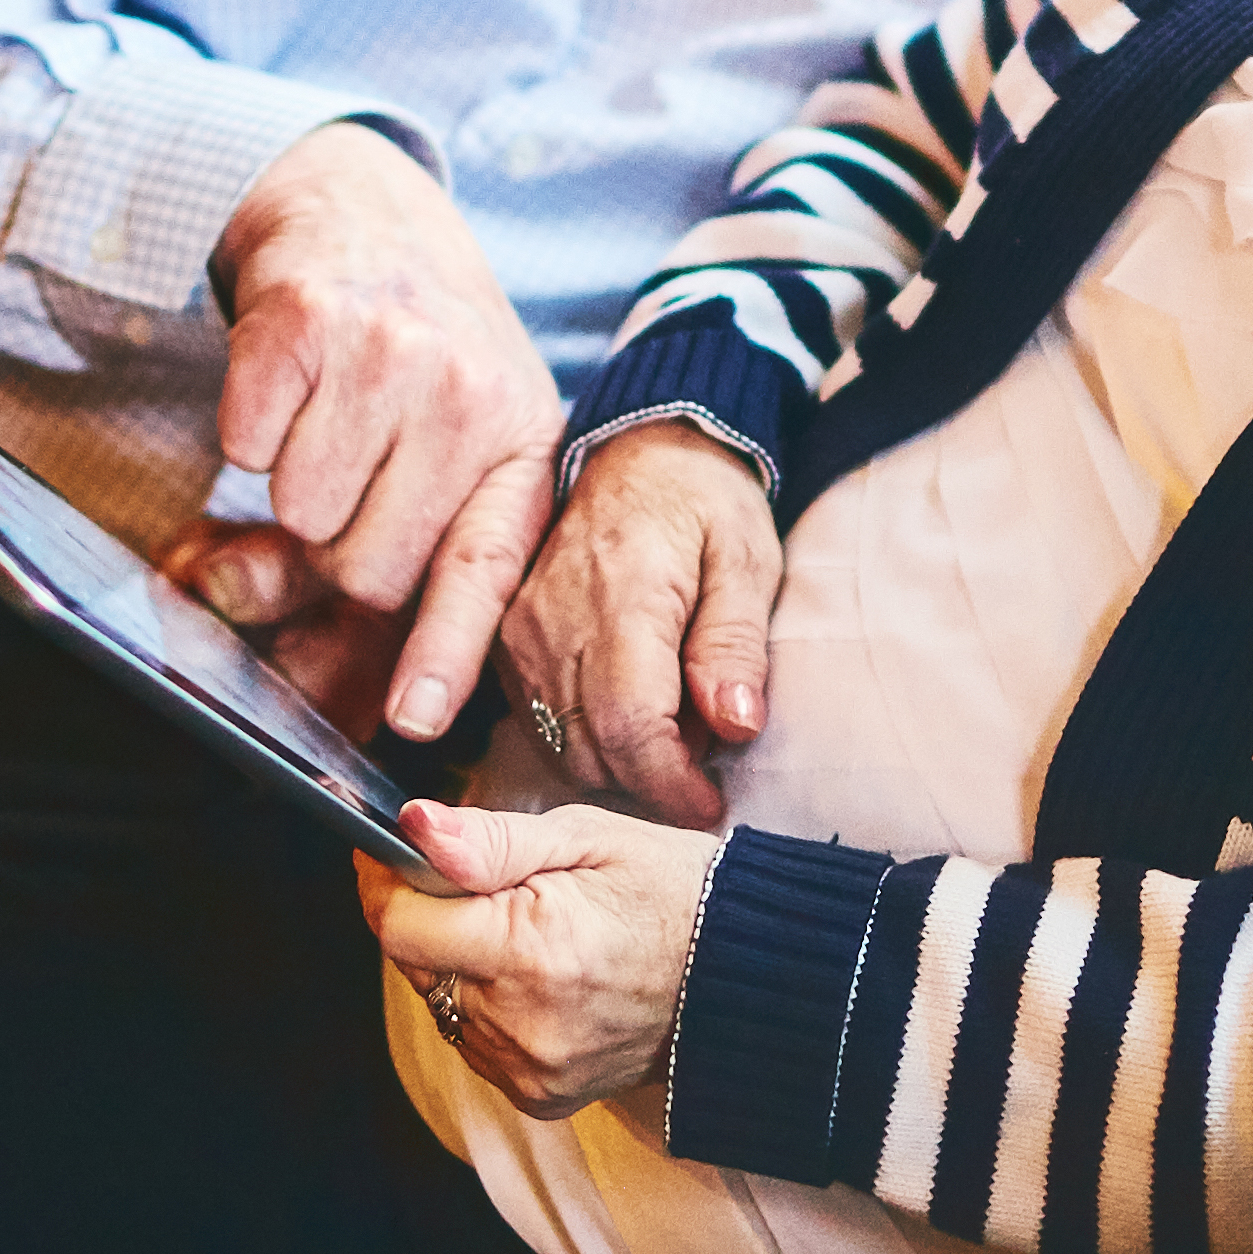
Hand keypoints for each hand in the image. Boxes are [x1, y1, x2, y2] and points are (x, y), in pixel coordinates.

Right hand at [208, 122, 563, 741]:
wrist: (365, 209)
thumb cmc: (420, 357)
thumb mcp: (462, 444)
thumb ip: (417, 561)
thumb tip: (335, 696)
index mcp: (521, 443)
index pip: (483, 569)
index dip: (445, 652)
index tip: (413, 718)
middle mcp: (468, 397)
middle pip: (366, 567)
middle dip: (337, 554)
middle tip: (349, 486)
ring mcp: (390, 353)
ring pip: (300, 513)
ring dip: (292, 488)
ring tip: (331, 420)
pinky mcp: (306, 321)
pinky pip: (246, 447)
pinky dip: (249, 429)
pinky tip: (292, 384)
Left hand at [362, 799, 717, 1121]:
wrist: (747, 974)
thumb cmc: (673, 891)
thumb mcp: (588, 837)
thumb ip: (491, 840)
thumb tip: (411, 827)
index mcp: (530, 949)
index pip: (399, 925)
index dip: (387, 880)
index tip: (395, 849)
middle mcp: (520, 1023)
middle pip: (415, 964)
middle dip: (431, 916)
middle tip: (485, 881)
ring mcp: (529, 1068)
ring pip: (440, 1003)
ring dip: (458, 962)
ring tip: (525, 930)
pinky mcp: (539, 1095)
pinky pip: (475, 1042)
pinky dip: (487, 1005)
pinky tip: (538, 977)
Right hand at [497, 423, 779, 823]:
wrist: (639, 449)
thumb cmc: (704, 503)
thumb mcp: (747, 559)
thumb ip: (737, 645)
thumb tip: (734, 727)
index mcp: (622, 598)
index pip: (630, 727)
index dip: (672, 784)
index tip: (712, 803)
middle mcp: (553, 622)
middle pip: (590, 751)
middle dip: (652, 777)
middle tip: (705, 751)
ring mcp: (520, 635)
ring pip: (559, 748)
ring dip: (618, 761)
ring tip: (674, 721)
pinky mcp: (505, 643)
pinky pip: (538, 724)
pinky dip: (587, 737)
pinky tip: (632, 705)